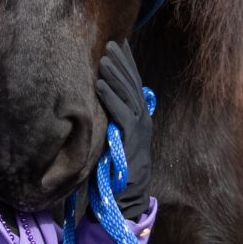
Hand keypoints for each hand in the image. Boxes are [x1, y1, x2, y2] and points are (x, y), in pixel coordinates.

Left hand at [96, 41, 151, 218]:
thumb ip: (111, 120)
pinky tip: (99, 83)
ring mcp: (140, 130)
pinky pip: (121, 113)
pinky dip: (110, 97)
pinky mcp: (131, 140)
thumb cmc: (114, 170)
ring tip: (104, 57)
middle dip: (122, 63)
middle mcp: (143, 120)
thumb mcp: (112, 138)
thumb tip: (99, 101)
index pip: (134, 85)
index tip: (119, 45)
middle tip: (110, 44)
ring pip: (128, 95)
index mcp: (140, 118)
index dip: (127, 65)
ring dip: (115, 75)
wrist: (126, 200)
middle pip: (133, 85)